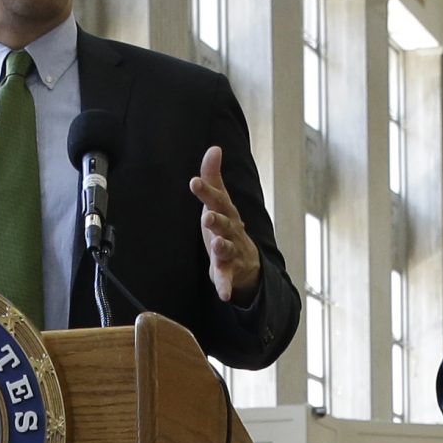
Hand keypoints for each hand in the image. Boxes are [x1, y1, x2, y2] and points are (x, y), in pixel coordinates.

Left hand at [190, 146, 260, 301]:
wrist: (248, 262)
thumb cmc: (227, 226)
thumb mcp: (220, 202)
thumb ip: (214, 176)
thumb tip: (214, 147)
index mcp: (226, 212)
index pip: (216, 199)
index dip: (206, 191)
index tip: (194, 182)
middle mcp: (231, 230)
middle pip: (224, 223)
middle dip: (217, 220)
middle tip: (207, 216)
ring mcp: (232, 251)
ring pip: (227, 249)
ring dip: (222, 247)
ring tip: (215, 246)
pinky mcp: (229, 271)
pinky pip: (227, 279)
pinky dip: (225, 286)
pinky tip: (222, 294)